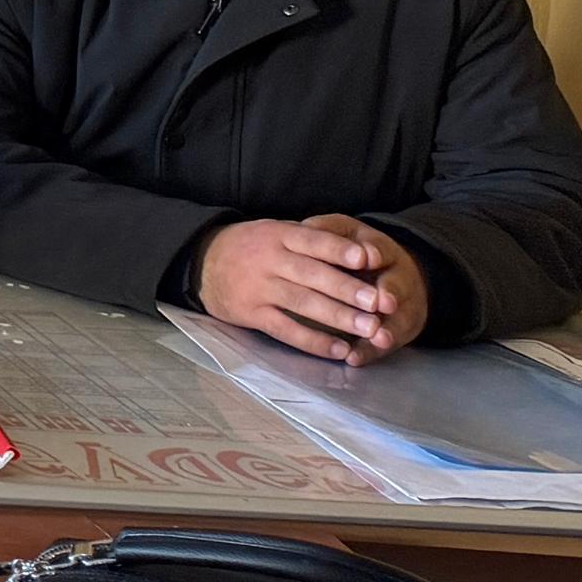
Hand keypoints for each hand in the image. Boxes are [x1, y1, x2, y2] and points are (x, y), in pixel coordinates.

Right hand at [199, 214, 424, 362]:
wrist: (202, 262)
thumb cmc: (253, 246)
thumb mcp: (276, 231)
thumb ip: (312, 240)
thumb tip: (363, 251)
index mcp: (277, 235)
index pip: (312, 240)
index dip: (339, 250)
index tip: (367, 258)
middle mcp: (268, 260)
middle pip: (312, 275)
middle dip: (348, 289)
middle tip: (379, 302)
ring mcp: (258, 288)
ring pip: (303, 303)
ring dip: (339, 317)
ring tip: (370, 328)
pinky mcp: (251, 314)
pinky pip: (286, 330)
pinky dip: (314, 341)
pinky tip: (340, 349)